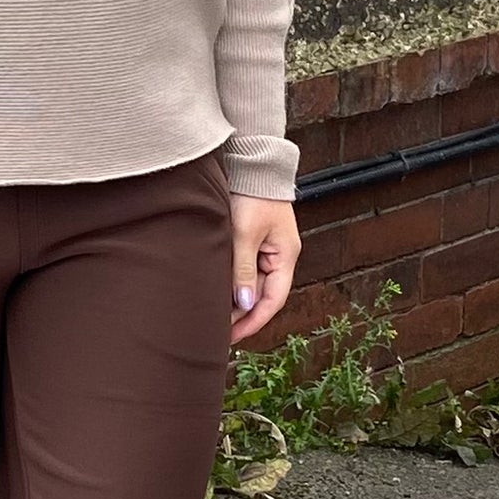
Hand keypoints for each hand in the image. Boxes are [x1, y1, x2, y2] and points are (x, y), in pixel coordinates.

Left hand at [228, 195, 300, 346]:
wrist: (251, 163)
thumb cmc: (253, 194)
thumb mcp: (244, 234)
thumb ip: (242, 269)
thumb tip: (244, 303)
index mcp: (285, 255)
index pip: (273, 299)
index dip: (254, 321)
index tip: (234, 336)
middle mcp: (279, 256)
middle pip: (261, 295)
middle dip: (241, 315)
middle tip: (217, 331)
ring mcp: (266, 249)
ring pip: (251, 284)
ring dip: (235, 300)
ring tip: (213, 316)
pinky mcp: (253, 242)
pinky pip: (244, 270)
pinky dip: (232, 283)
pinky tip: (216, 292)